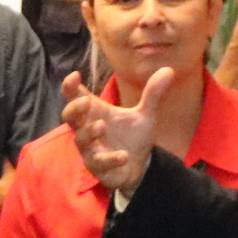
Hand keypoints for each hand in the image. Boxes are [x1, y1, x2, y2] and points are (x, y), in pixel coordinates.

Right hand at [60, 68, 172, 195]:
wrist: (140, 165)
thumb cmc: (133, 136)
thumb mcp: (145, 114)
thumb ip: (152, 94)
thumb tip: (169, 70)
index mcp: (95, 112)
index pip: (75, 96)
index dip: (70, 86)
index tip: (76, 74)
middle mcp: (87, 128)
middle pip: (69, 116)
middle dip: (74, 108)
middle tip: (86, 101)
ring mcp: (91, 148)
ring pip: (81, 140)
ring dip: (89, 132)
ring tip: (102, 125)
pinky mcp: (98, 167)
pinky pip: (99, 163)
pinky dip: (111, 159)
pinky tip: (124, 155)